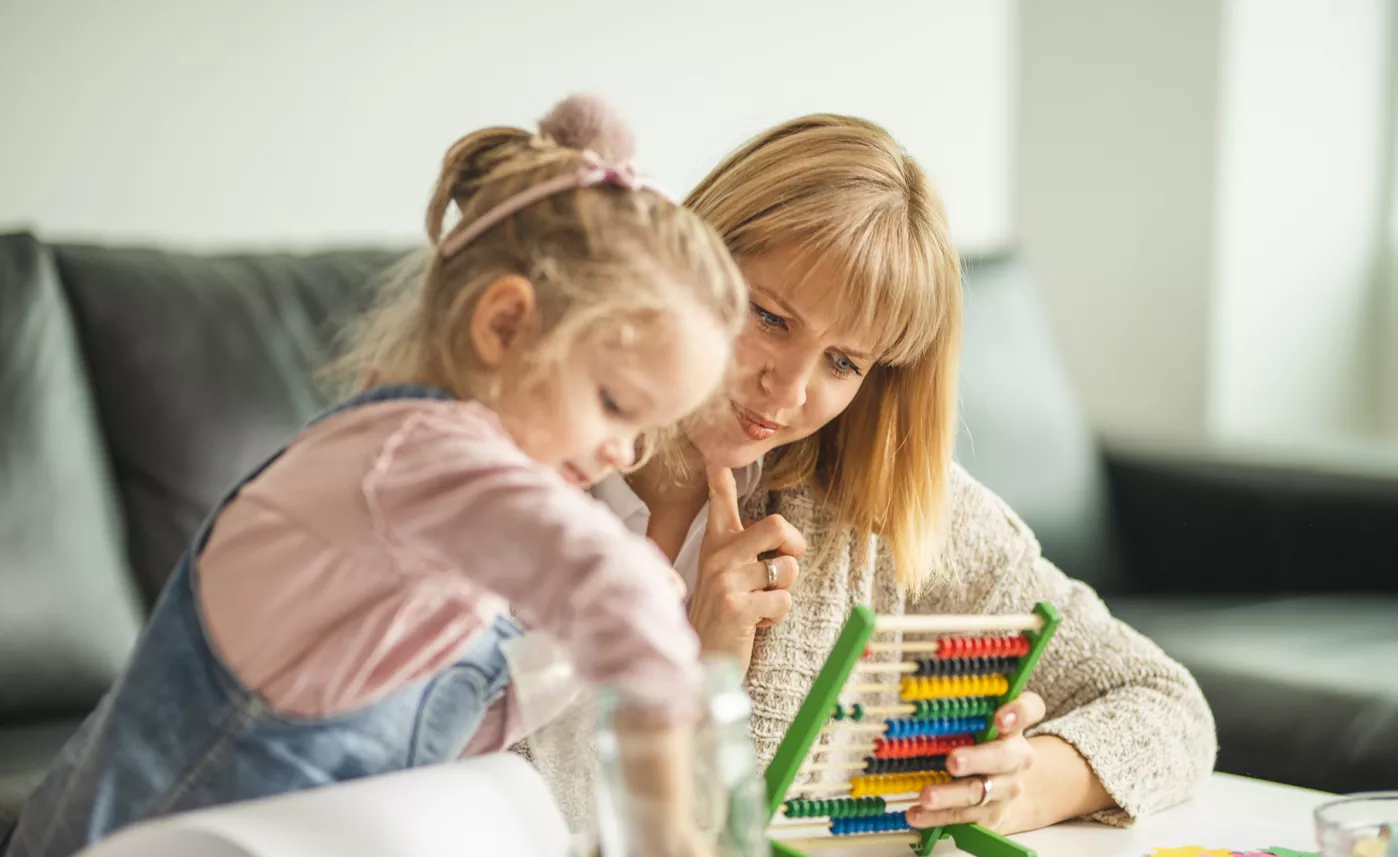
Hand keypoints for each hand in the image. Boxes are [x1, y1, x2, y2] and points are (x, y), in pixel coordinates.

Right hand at [686, 466, 804, 672]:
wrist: (703, 657)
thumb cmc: (723, 615)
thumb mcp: (726, 575)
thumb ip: (746, 550)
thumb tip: (779, 530)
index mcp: (716, 545)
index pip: (721, 501)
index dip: (721, 478)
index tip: (716, 456)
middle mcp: (718, 557)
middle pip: (777, 526)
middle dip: (794, 546)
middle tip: (783, 565)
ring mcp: (725, 581)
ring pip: (787, 569)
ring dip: (783, 591)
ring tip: (759, 604)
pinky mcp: (735, 607)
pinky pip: (783, 600)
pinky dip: (776, 616)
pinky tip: (754, 622)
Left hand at [906, 692, 1046, 832]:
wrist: (1008, 788)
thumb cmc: (985, 743)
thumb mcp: (980, 721)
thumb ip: (963, 706)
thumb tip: (914, 687)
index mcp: (1014, 726)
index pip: (1030, 709)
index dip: (1018, 712)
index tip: (1001, 717)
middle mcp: (1016, 757)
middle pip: (1004, 757)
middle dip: (977, 759)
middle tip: (953, 761)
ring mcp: (1005, 789)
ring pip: (979, 792)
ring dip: (951, 795)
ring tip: (926, 795)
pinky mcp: (990, 815)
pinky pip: (963, 817)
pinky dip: (937, 818)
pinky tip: (916, 814)